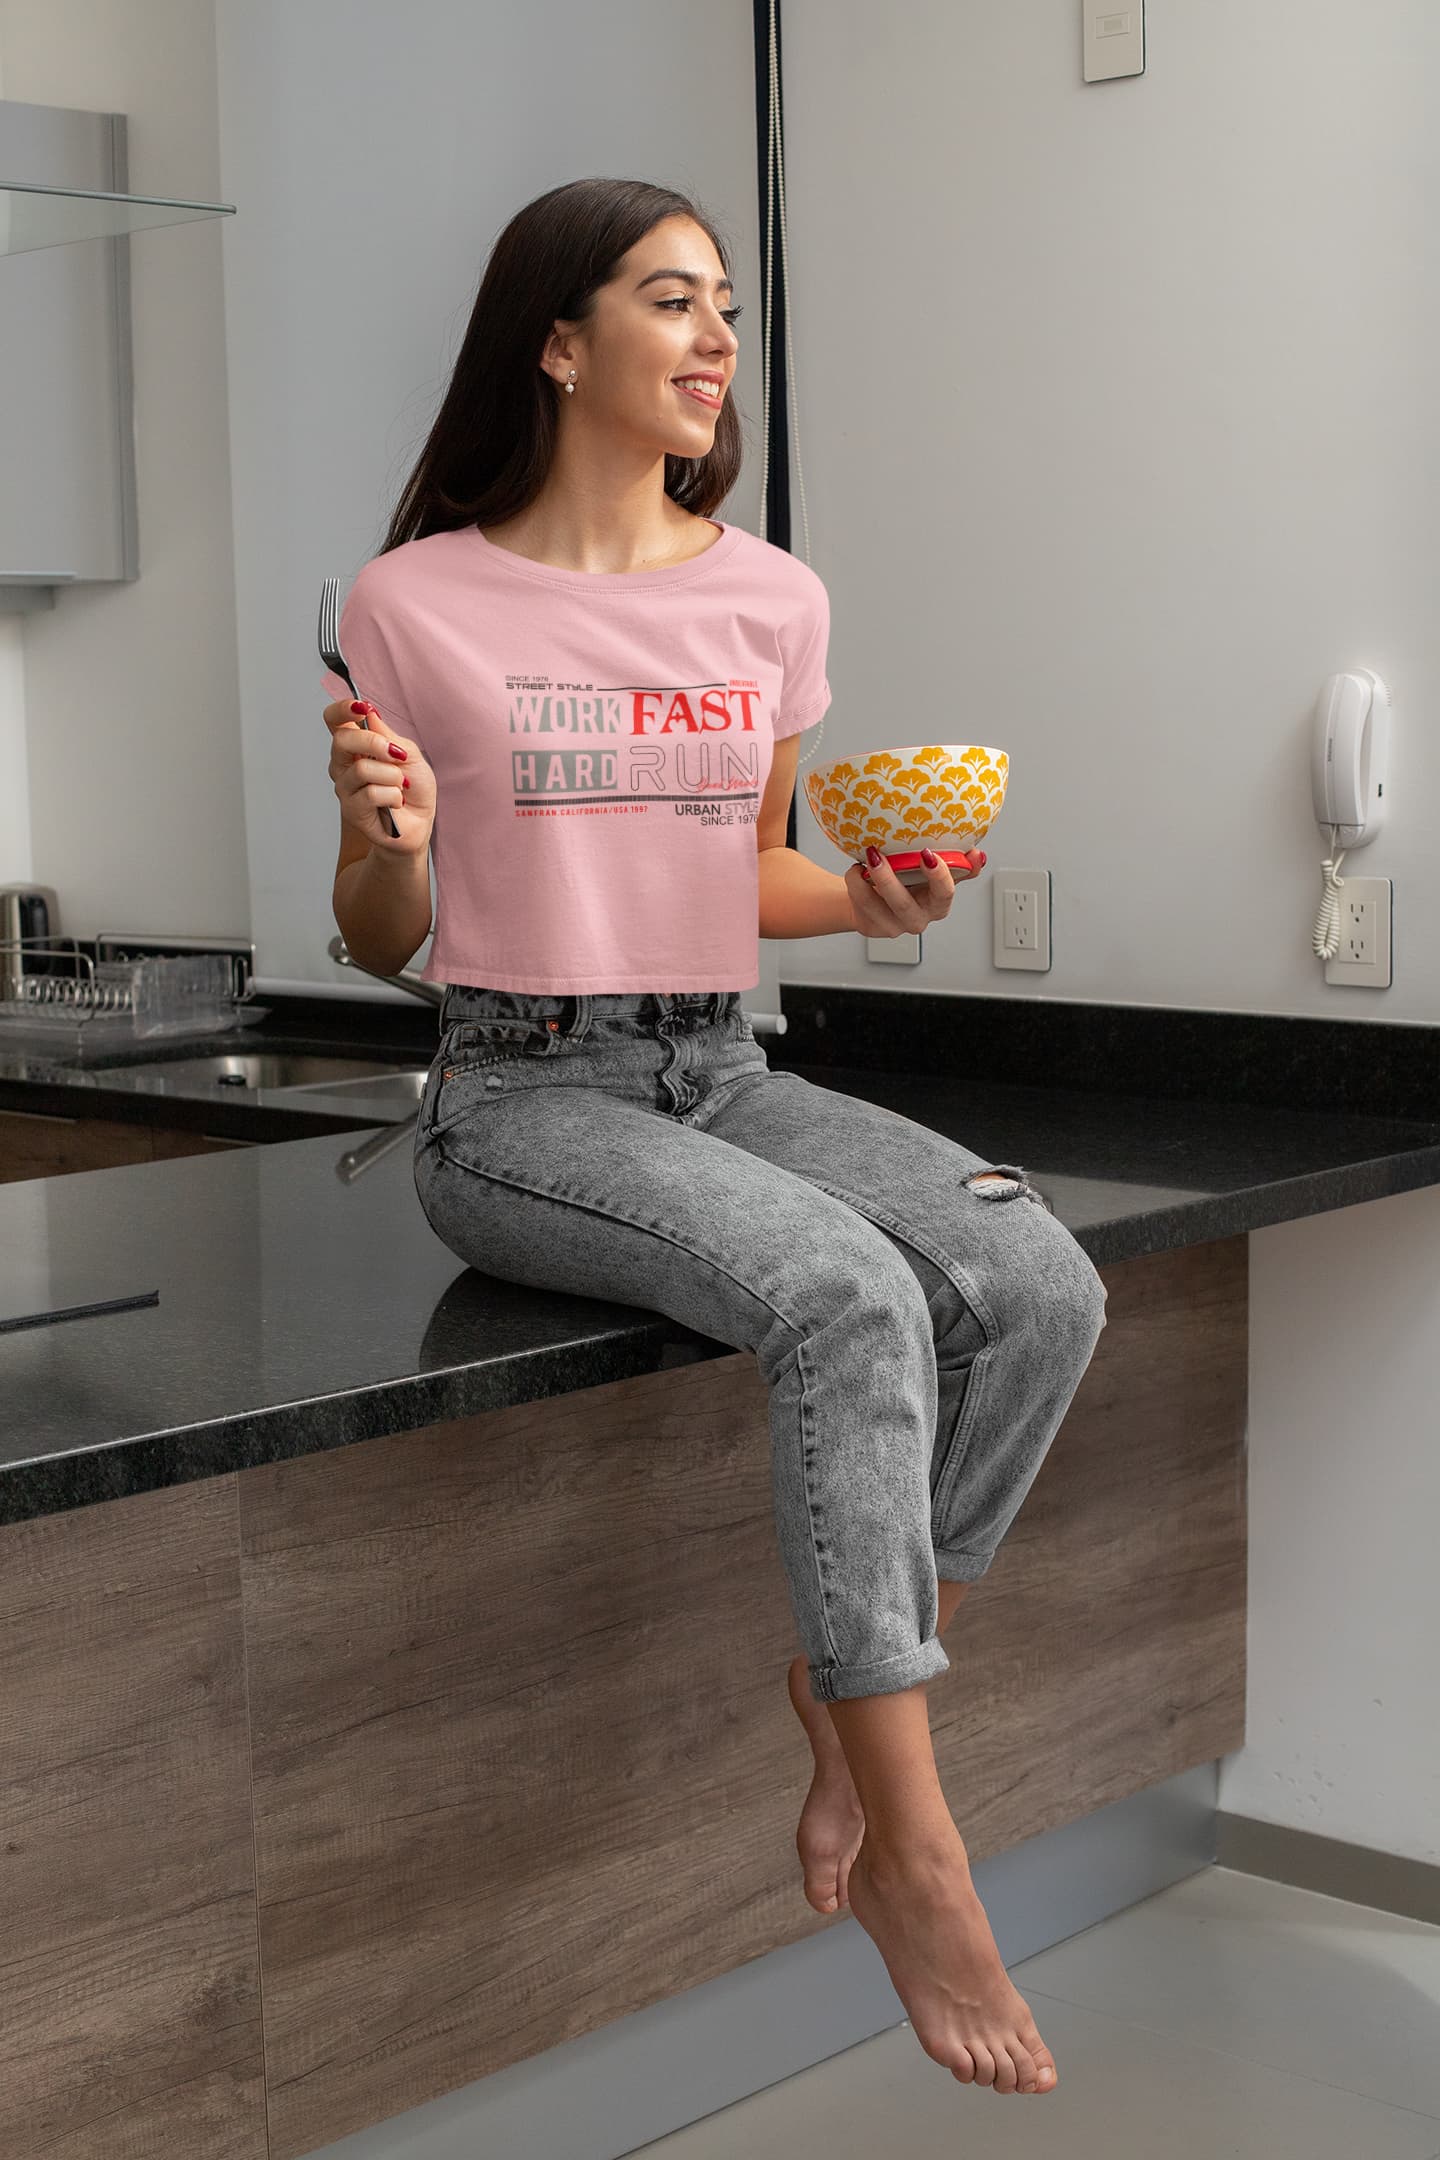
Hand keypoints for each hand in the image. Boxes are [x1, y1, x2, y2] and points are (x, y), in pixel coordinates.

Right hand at [324, 698, 434, 857]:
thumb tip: (369, 713)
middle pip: (341, 740)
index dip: (342, 709)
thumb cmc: (414, 789)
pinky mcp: (352, 810)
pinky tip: (396, 803)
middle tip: (397, 755)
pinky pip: (371, 793)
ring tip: (401, 786)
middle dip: (374, 743)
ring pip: (362, 769)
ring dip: (392, 776)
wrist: (420, 822)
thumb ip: (388, 735)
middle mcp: (344, 765)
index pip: (334, 721)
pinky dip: (393, 796)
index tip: (361, 707)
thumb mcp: (409, 753)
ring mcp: (345, 788)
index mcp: (355, 746)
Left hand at [844, 845, 983, 938]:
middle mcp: (919, 917)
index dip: (939, 877)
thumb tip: (979, 854)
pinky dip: (855, 882)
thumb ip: (956, 863)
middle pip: (904, 905)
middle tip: (878, 854)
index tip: (930, 855)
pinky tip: (856, 869)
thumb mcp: (932, 872)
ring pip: (878, 905)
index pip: (945, 893)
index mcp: (938, 902)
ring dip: (867, 880)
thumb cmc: (908, 880)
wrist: (876, 898)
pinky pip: (862, 904)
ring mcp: (895, 925)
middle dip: (889, 880)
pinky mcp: (874, 927)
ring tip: (865, 857)